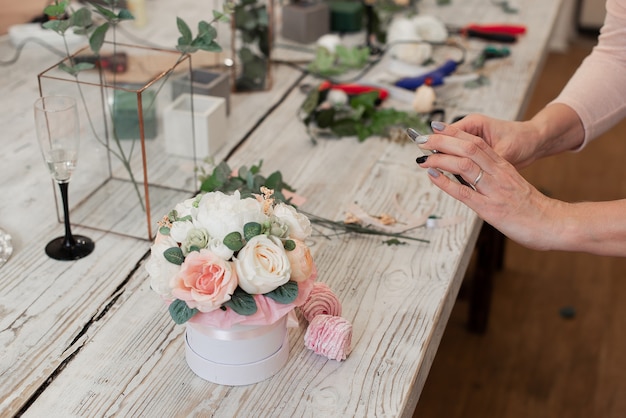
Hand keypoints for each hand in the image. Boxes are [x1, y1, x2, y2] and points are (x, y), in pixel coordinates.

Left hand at [417, 122, 566, 250]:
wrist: (553, 223)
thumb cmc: (531, 208)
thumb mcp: (511, 186)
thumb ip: (493, 179)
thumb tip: (471, 179)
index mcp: (503, 166)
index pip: (476, 142)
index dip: (454, 134)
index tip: (436, 129)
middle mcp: (498, 174)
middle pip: (468, 148)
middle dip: (442, 141)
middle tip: (422, 140)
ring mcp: (494, 190)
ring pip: (465, 165)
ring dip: (440, 159)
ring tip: (424, 157)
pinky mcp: (490, 208)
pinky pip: (464, 193)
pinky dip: (445, 183)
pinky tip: (432, 176)